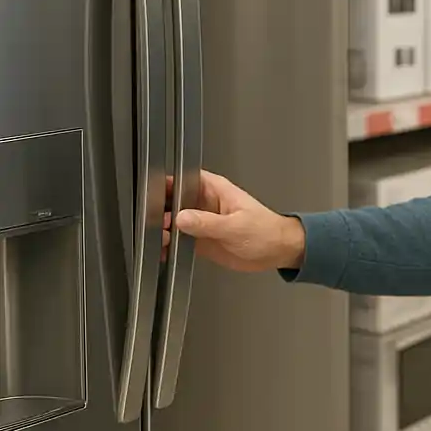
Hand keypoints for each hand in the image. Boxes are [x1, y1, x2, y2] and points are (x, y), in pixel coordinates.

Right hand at [166, 171, 305, 272]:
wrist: (277, 251)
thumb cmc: (266, 230)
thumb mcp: (236, 226)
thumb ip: (208, 222)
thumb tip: (182, 218)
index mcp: (215, 190)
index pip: (185, 178)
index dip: (167, 183)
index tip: (152, 194)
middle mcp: (205, 204)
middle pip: (174, 200)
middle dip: (160, 210)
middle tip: (154, 223)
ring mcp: (203, 222)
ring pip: (174, 221)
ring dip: (163, 230)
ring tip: (158, 239)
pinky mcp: (202, 239)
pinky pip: (180, 240)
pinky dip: (170, 246)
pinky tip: (163, 252)